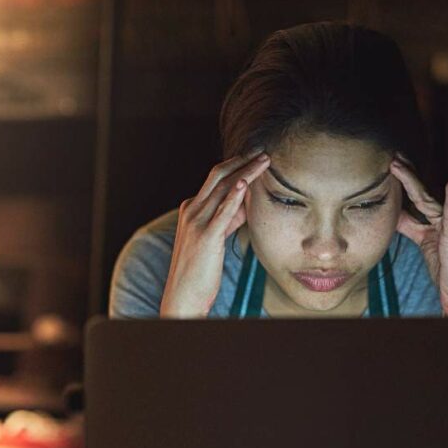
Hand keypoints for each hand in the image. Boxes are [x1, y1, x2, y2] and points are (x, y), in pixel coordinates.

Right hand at [160, 149, 270, 317]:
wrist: (183, 295)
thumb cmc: (200, 270)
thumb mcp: (215, 237)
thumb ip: (229, 219)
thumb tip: (246, 203)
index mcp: (191, 209)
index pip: (215, 180)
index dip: (237, 166)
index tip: (255, 157)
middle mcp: (191, 210)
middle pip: (218, 176)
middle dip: (242, 161)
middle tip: (263, 151)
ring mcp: (196, 222)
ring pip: (223, 188)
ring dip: (246, 171)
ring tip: (264, 160)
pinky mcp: (206, 236)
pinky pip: (222, 211)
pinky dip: (234, 195)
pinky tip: (246, 183)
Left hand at [390, 154, 447, 316]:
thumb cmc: (447, 270)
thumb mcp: (424, 243)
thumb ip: (411, 227)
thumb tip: (394, 214)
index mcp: (439, 220)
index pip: (418, 197)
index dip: (404, 181)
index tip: (389, 166)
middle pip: (422, 194)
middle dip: (406, 175)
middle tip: (391, 157)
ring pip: (430, 201)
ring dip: (413, 182)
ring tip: (398, 167)